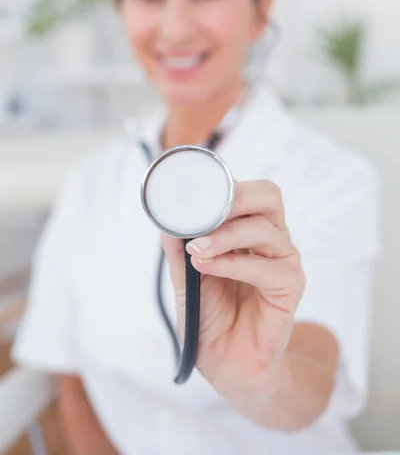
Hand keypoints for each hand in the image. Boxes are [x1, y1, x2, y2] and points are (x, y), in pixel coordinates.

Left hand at [161, 180, 305, 401]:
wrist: (224, 362)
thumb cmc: (209, 315)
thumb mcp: (185, 277)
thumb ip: (178, 249)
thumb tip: (166, 221)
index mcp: (250, 230)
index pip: (249, 191)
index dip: (224, 187)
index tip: (190, 197)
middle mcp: (271, 240)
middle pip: (268, 195)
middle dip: (233, 199)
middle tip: (201, 213)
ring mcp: (284, 262)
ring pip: (262, 229)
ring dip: (224, 236)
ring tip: (196, 250)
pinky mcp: (290, 288)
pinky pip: (268, 268)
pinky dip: (234, 264)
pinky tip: (208, 267)